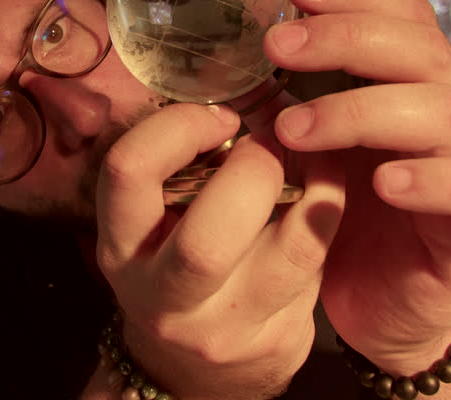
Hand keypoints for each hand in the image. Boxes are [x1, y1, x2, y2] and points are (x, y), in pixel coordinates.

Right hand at [95, 102, 341, 399]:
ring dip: (315, 184)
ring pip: (292, 250)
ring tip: (313, 155)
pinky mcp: (277, 341)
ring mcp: (224, 329)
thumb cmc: (174, 263)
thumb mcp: (156, 218)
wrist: (194, 370)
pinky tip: (325, 190)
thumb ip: (183, 160)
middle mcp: (163, 297)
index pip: (130, 171)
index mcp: (121, 246)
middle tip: (272, 142)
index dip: (180, 126)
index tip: (217, 116)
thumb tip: (243, 79)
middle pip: (208, 238)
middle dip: (255, 169)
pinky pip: (320, 265)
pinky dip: (329, 214)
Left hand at [258, 0, 450, 374]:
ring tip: (297, 128)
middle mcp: (448, 116)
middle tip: (281, 46)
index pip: (400, 16)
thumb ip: (287, 104)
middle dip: (346, 38)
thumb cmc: (347, 225)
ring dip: (364, 110)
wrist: (385, 310)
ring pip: (445, 112)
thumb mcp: (308, 156)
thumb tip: (228, 60)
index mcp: (409, 87)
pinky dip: (441, 180)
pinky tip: (387, 182)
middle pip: (421, 49)